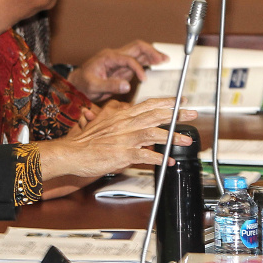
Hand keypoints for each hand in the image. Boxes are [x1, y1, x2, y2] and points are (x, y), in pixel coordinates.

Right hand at [39, 98, 196, 179]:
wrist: (70, 153)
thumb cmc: (85, 142)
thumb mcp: (102, 123)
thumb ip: (118, 121)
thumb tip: (130, 120)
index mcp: (120, 116)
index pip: (147, 105)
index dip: (165, 102)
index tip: (180, 101)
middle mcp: (124, 124)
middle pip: (155, 116)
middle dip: (176, 115)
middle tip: (193, 114)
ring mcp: (123, 139)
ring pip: (153, 134)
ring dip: (172, 137)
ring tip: (186, 141)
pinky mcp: (121, 154)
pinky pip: (144, 156)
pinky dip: (158, 158)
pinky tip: (167, 161)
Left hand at [68, 41, 167, 101]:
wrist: (77, 84)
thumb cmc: (82, 84)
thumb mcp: (93, 86)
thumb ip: (109, 85)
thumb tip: (127, 86)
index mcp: (108, 57)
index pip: (128, 59)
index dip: (137, 69)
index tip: (143, 80)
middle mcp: (115, 55)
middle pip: (137, 47)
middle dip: (151, 52)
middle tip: (164, 60)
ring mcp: (119, 60)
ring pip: (139, 52)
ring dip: (152, 55)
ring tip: (165, 60)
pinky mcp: (122, 66)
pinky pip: (137, 60)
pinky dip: (148, 61)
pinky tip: (157, 64)